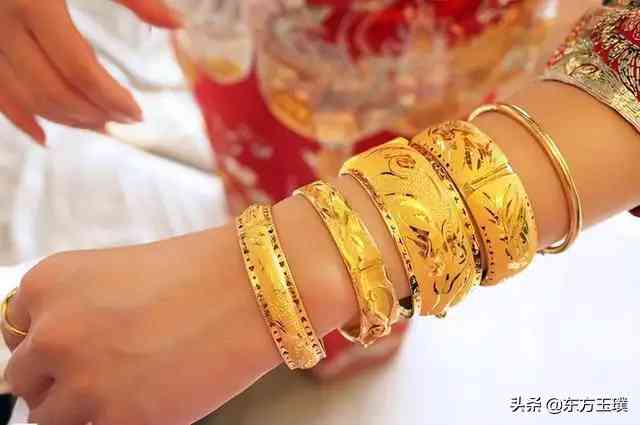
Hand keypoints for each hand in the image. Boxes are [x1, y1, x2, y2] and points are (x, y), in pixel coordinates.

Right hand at [0, 0, 181, 143]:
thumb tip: (180, 24)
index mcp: (32, 1)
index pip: (78, 68)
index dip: (110, 97)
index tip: (136, 112)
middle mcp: (0, 23)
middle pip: (52, 90)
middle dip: (93, 113)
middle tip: (123, 120)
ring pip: (24, 98)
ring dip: (65, 120)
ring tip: (99, 125)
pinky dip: (19, 117)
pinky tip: (45, 135)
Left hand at [2, 226, 282, 424]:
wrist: (257, 286)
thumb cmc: (201, 274)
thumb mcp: (119, 276)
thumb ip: (78, 313)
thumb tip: (61, 364)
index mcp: (48, 283)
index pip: (16, 335)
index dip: (53, 346)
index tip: (84, 348)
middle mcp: (53, 332)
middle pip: (25, 380)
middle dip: (61, 380)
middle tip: (110, 372)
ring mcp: (83, 381)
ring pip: (50, 419)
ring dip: (82, 411)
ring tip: (131, 390)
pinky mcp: (120, 421)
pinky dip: (117, 422)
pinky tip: (151, 399)